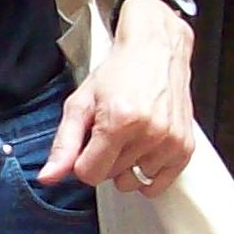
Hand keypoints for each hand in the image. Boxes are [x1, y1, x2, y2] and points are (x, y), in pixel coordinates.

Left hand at [41, 3, 194, 195]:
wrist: (156, 49)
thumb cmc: (119, 73)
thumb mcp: (80, 103)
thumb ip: (64, 144)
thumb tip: (49, 177)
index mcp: (119, 121)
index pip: (90, 174)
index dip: (84, 160)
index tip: (90, 141)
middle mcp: (149, 133)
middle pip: (112, 178)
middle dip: (106, 159)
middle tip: (113, 131)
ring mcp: (170, 141)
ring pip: (134, 181)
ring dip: (129, 165)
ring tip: (131, 136)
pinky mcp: (185, 147)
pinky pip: (159, 183)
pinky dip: (149, 172)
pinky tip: (145, 148)